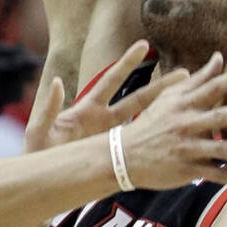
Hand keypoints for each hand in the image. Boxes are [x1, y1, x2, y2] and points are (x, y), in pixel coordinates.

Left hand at [24, 40, 188, 152]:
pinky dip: (155, 141)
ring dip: (164, 113)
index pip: (111, 81)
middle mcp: (103, 121)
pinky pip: (138, 146)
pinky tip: (176, 138)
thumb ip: (49, 107)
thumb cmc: (38, 154)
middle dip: (160, 86)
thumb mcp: (40, 130)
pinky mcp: (114, 157)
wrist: (43, 182)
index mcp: (87, 110)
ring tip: (189, 102)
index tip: (145, 45)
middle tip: (185, 73)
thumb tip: (58, 81)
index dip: (127, 63)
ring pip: (143, 122)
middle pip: (137, 99)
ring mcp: (111, 139)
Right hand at [121, 52, 226, 190]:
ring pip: (220, 150)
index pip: (210, 88)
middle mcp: (186, 124)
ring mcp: (187, 149)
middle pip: (218, 118)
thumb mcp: (169, 97)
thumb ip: (197, 79)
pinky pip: (216, 175)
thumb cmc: (151, 123)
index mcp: (183, 104)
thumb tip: (218, 56)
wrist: (124, 156)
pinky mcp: (187, 170)